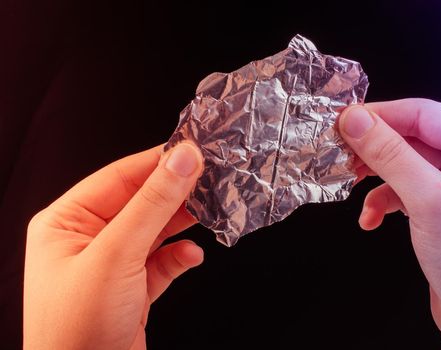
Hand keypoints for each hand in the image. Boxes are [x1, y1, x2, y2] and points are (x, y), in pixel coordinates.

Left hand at [24, 143, 203, 349]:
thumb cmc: (77, 329)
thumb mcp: (117, 255)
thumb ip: (153, 204)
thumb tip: (182, 159)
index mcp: (66, 222)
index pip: (119, 177)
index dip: (158, 162)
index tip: (194, 150)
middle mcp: (88, 240)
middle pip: (141, 202)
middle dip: (175, 194)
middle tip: (210, 180)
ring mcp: (112, 264)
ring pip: (156, 230)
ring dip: (183, 225)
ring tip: (210, 212)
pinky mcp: (133, 288)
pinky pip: (163, 261)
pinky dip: (180, 257)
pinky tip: (192, 256)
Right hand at [339, 99, 440, 348]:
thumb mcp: (429, 202)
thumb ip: (390, 155)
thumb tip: (355, 120)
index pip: (423, 113)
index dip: (379, 116)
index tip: (340, 122)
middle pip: (412, 137)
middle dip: (374, 150)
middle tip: (340, 156)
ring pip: (405, 163)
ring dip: (376, 179)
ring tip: (352, 188)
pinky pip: (408, 189)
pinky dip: (385, 201)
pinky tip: (371, 218)